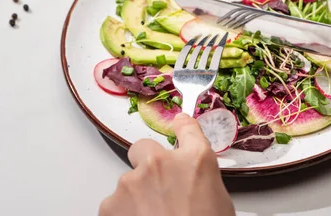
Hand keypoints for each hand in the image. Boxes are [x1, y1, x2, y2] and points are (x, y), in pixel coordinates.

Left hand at [98, 113, 234, 215]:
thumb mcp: (219, 203)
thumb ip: (200, 181)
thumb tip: (191, 184)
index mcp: (196, 161)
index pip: (187, 128)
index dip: (181, 126)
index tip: (179, 124)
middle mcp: (162, 163)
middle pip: (144, 148)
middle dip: (147, 163)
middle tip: (156, 188)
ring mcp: (133, 181)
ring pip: (128, 180)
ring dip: (135, 195)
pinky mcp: (111, 203)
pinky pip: (114, 203)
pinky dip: (122, 214)